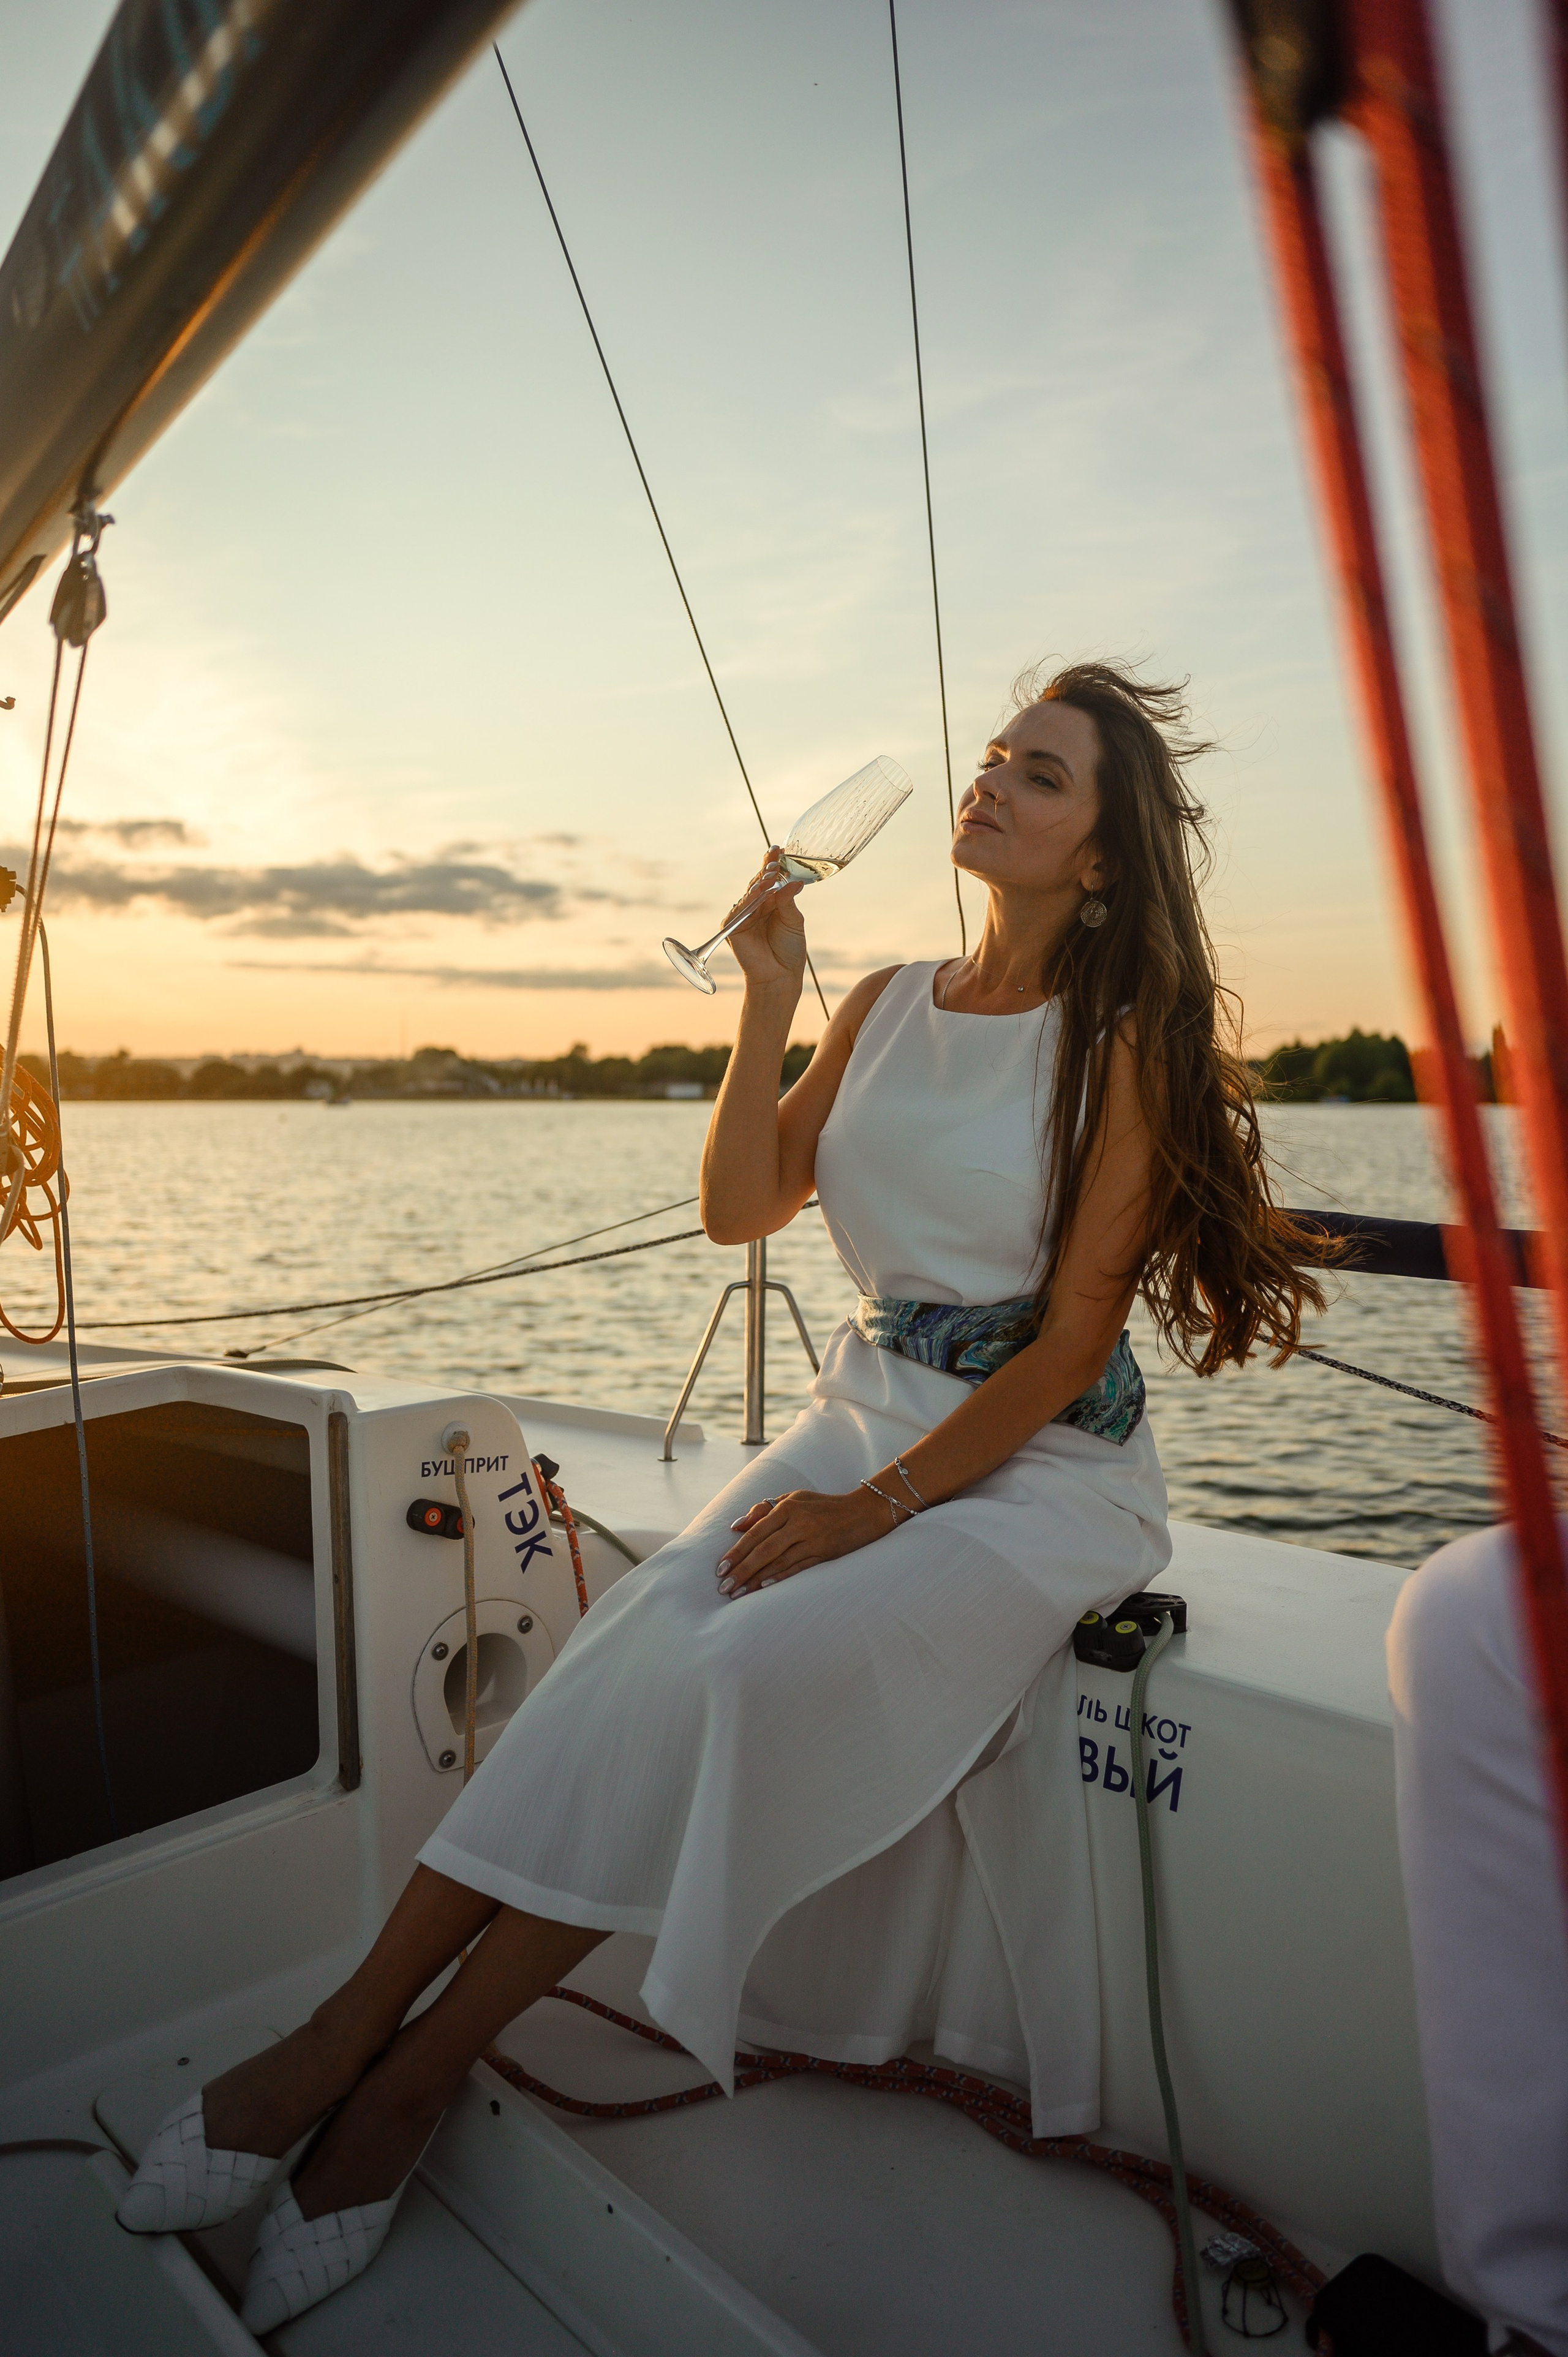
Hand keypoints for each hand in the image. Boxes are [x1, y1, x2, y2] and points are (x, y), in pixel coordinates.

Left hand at [714, 1484, 894, 1596]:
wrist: (864, 1511)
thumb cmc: (823, 1505)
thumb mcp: (794, 1499)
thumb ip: (764, 1511)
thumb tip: (736, 1526)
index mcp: (787, 1507)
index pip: (755, 1533)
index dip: (736, 1552)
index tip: (720, 1569)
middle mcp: (798, 1522)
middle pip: (763, 1550)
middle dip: (741, 1570)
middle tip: (724, 1587)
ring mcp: (812, 1538)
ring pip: (778, 1562)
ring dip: (756, 1579)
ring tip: (739, 1594)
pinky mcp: (824, 1552)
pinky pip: (798, 1567)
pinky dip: (780, 1577)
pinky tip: (764, 1587)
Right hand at [725, 849, 805, 994]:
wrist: (780, 976)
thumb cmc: (789, 951)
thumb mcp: (794, 922)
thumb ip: (788, 901)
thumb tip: (793, 881)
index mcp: (770, 903)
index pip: (769, 879)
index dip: (772, 863)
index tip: (779, 848)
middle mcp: (755, 907)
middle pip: (758, 881)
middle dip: (767, 869)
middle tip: (775, 857)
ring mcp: (743, 916)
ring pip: (750, 892)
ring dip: (761, 881)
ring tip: (773, 872)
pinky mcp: (733, 927)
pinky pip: (741, 908)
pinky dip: (750, 899)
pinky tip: (760, 890)